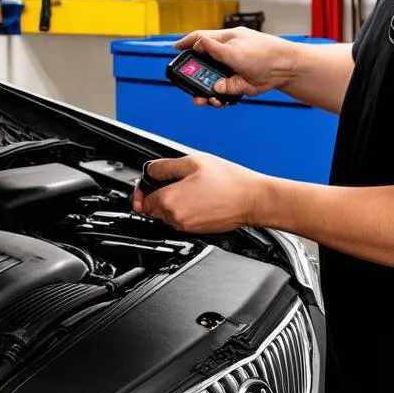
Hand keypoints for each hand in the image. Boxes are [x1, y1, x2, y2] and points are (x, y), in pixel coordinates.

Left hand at [131, 153, 268, 232]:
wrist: (252, 199)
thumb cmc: (228, 181)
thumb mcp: (192, 162)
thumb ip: (164, 167)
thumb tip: (150, 171)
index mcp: (169, 201)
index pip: (141, 200)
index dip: (143, 189)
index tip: (148, 183)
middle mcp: (175, 218)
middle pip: (153, 209)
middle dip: (158, 195)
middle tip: (175, 181)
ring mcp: (187, 227)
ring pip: (168, 215)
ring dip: (173, 203)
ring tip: (192, 188)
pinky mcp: (198, 230)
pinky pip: (182, 220)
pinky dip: (185, 210)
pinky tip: (200, 198)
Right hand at [174, 28, 296, 107]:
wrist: (285, 69)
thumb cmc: (264, 53)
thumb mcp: (233, 50)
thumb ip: (214, 49)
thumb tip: (198, 46)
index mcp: (225, 40)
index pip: (201, 39)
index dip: (187, 44)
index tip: (175, 49)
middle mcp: (227, 55)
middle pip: (204, 65)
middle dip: (194, 76)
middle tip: (188, 84)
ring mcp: (233, 70)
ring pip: (212, 82)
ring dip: (205, 91)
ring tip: (203, 98)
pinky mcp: (239, 85)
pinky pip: (223, 93)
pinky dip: (217, 98)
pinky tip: (217, 101)